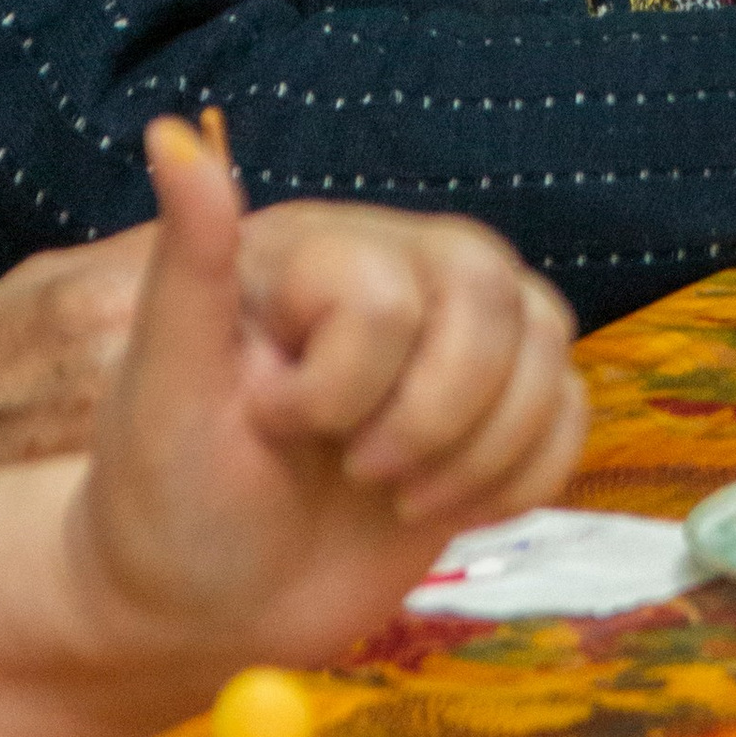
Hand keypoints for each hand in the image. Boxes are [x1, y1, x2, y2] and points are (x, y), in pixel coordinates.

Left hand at [66, 127, 585, 673]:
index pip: (387, 298)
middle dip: (432, 419)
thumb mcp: (162, 386)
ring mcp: (456, 340)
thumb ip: (187, 259)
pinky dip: (524, 477)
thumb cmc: (164, 495)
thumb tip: (168, 129)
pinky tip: (449, 508)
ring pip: (549, 345)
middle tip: (356, 470)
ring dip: (482, 454)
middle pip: (492, 301)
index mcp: (319, 252)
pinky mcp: (497, 407)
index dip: (337, 388)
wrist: (206, 607)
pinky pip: (572, 408)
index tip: (265, 424)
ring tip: (396, 495)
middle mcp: (400, 272)